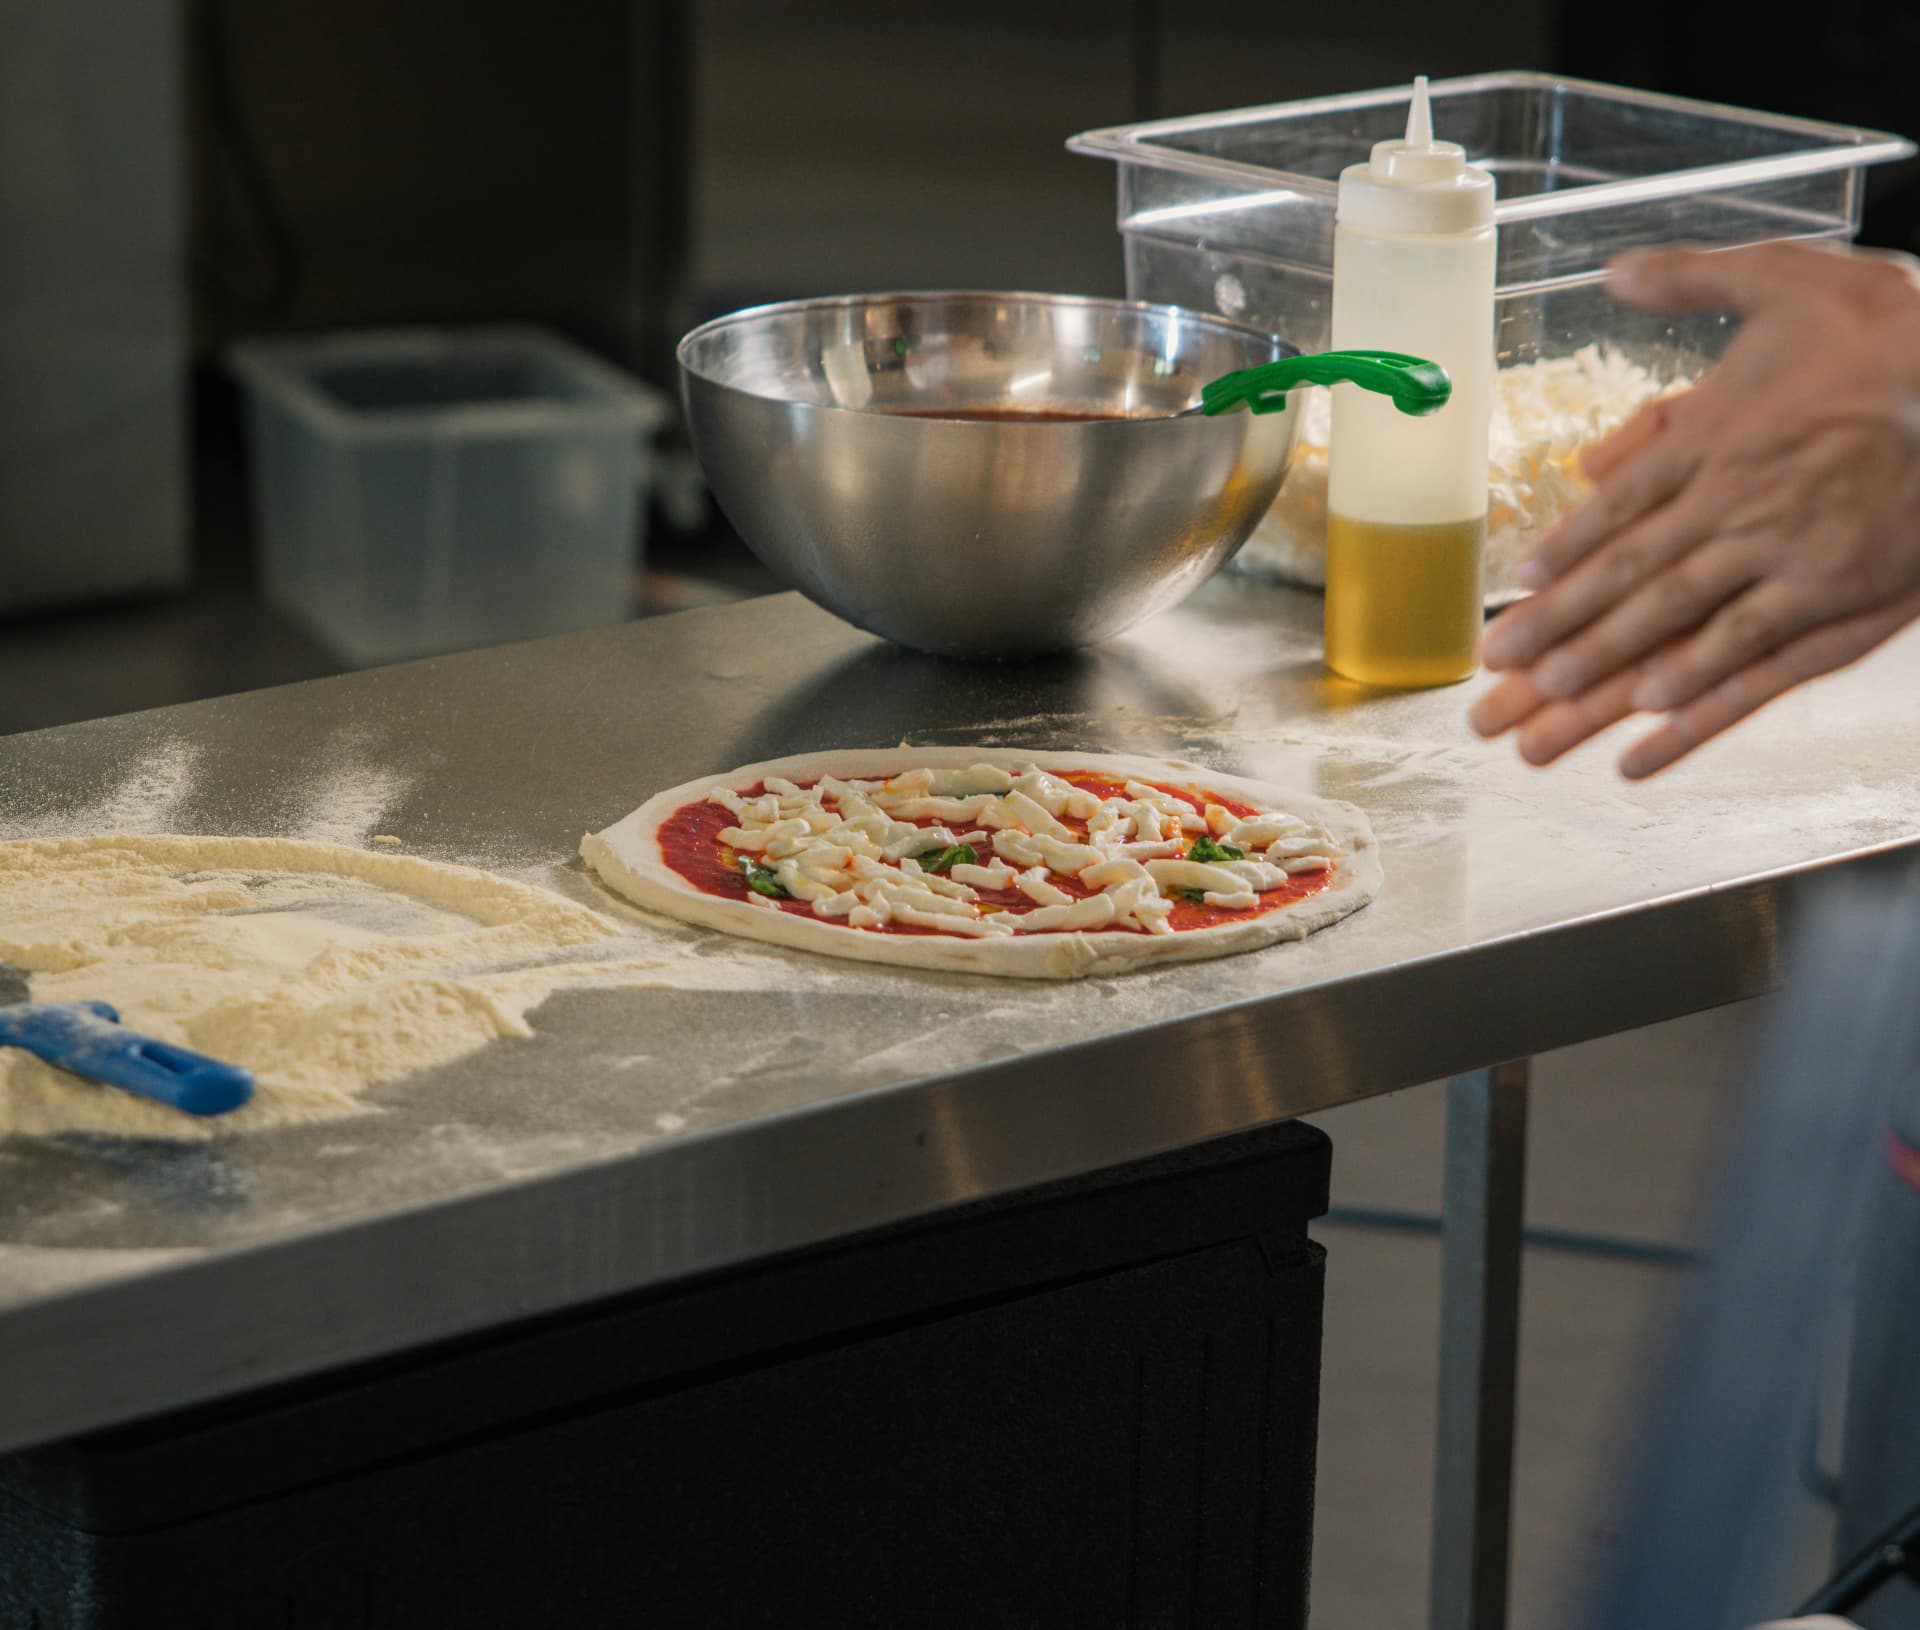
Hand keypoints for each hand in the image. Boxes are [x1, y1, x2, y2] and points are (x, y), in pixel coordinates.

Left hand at [1470, 243, 1919, 777]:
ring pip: (1678, 623)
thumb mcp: (1788, 277)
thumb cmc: (1888, 332)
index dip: (1563, 551)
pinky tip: (1649, 724)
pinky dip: (1700, 695)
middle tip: (1499, 673)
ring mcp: (1790, 556)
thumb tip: (1611, 271)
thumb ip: (1692, 275)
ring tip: (1548, 705)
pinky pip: (1755, 658)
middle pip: (1630, 576)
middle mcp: (1742, 501)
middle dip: (1558, 629)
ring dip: (1608, 667)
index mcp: (1720, 435)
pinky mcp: (1840, 598)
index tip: (1516, 589)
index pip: (1619, 506)